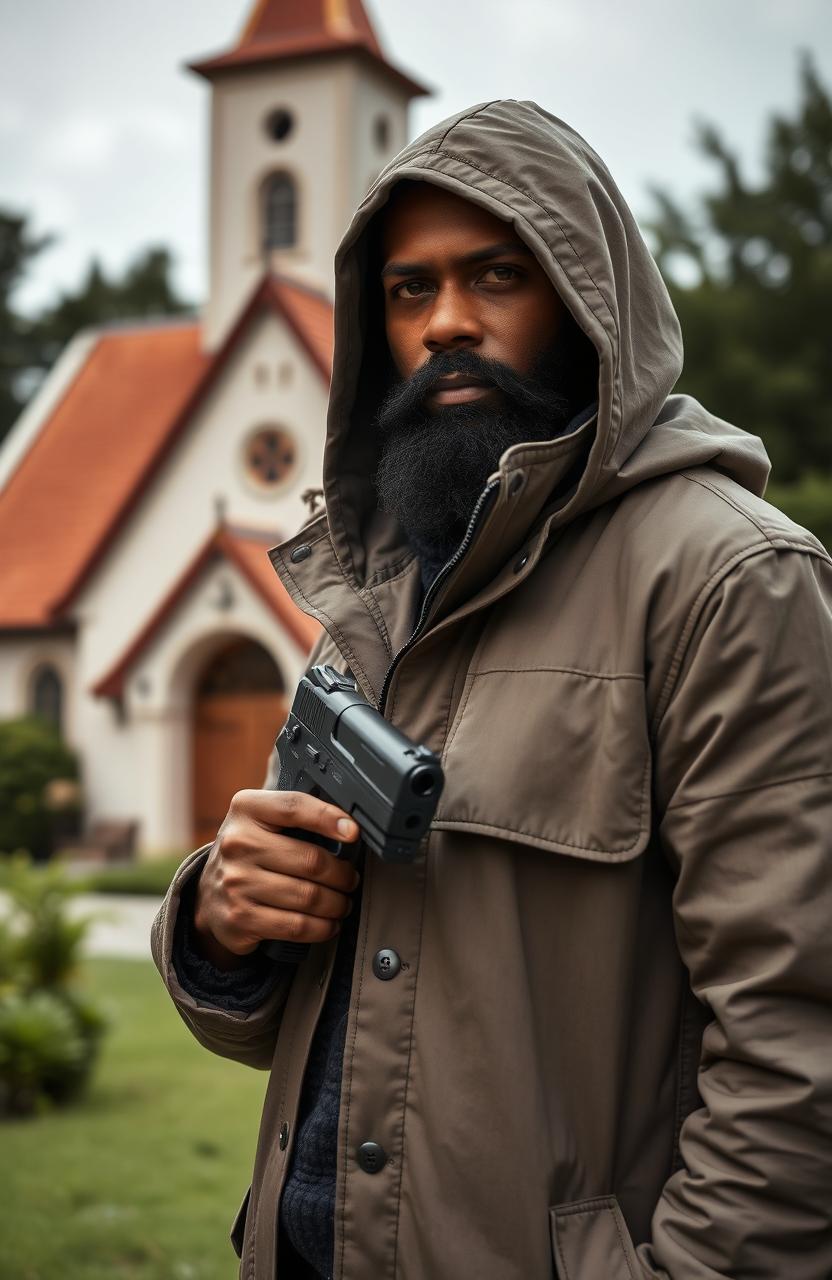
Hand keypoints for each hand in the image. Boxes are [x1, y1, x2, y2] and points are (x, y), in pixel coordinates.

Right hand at [192, 790, 360, 967]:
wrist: (208, 896)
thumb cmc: (249, 853)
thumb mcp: (261, 821)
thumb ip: (297, 816)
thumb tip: (348, 828)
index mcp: (246, 809)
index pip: (294, 806)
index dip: (328, 818)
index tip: (353, 832)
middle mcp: (236, 843)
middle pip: (311, 860)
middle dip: (343, 875)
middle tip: (350, 879)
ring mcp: (235, 883)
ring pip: (309, 897)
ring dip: (337, 904)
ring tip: (342, 903)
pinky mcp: (239, 918)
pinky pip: (297, 926)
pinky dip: (322, 927)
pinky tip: (328, 923)